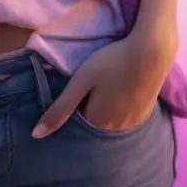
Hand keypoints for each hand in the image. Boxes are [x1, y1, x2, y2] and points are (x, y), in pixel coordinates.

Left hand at [31, 25, 177, 137]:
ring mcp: (133, 122)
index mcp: (97, 122)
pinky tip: (122, 85)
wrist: (151, 51)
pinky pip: (125, 115)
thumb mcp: (81, 81)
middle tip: (94, 80)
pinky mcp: (146, 113)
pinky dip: (121, 104)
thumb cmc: (111, 61)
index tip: (80, 83)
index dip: (77, 100)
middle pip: (94, 120)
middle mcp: (116, 129)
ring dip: (106, 105)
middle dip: (90, 105)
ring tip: (108, 80)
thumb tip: (36, 135)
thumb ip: (59, 108)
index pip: (78, 119)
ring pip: (111, 118)